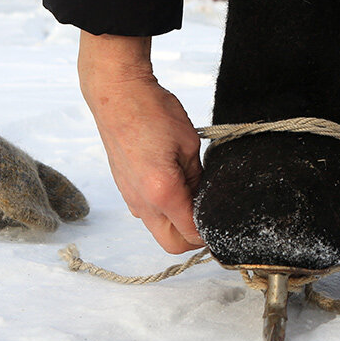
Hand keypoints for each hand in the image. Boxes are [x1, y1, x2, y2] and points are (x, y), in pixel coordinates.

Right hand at [79, 32, 204, 252]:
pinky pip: (147, 213)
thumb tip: (205, 198)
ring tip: (192, 193)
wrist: (116, 95)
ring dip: (177, 223)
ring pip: (159, 230)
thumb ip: (199, 178)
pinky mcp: (125, 190)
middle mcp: (142, 202)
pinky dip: (163, 210)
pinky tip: (174, 184)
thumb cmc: (152, 112)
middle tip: (208, 212)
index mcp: (163, 192)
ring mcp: (130, 198)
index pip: (191, 234)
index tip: (223, 220)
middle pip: (173, 244)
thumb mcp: (189, 144)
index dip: (211, 232)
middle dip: (193, 236)